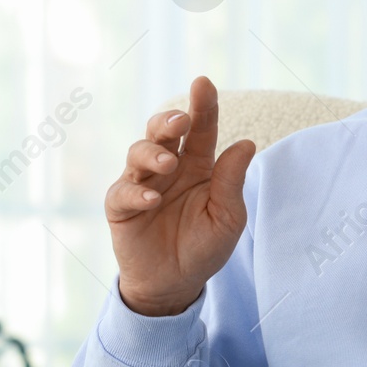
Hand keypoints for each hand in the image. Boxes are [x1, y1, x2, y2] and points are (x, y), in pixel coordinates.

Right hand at [104, 75, 255, 316]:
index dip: (203, 106)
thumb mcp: (228, 218)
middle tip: (181, 120)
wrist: (176, 284)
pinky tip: (152, 198)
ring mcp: (141, 184)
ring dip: (153, 152)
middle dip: (169, 120)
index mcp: (197, 166)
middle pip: (162, 131)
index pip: (200, 130)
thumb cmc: (204, 246)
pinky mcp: (120, 207)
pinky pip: (122, 191)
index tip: (203, 82)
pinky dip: (136, 192)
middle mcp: (168, 168)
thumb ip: (231, 182)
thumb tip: (246, 143)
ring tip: (169, 163)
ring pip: (138, 152)